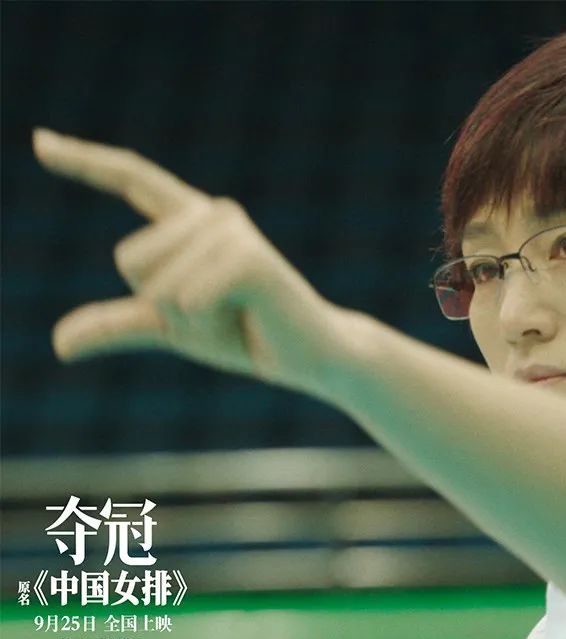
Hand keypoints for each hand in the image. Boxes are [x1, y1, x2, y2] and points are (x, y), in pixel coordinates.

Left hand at [34, 128, 354, 396]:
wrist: (311, 355)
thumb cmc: (245, 333)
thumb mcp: (172, 326)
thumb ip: (119, 324)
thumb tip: (58, 345)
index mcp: (192, 220)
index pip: (133, 179)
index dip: (85, 162)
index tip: (39, 141)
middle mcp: (212, 213)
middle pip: (130, 260)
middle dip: (161, 303)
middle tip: (218, 310)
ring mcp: (233, 231)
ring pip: (158, 284)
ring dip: (189, 318)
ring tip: (237, 313)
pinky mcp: (249, 258)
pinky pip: (187, 300)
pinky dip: (207, 323)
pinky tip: (247, 318)